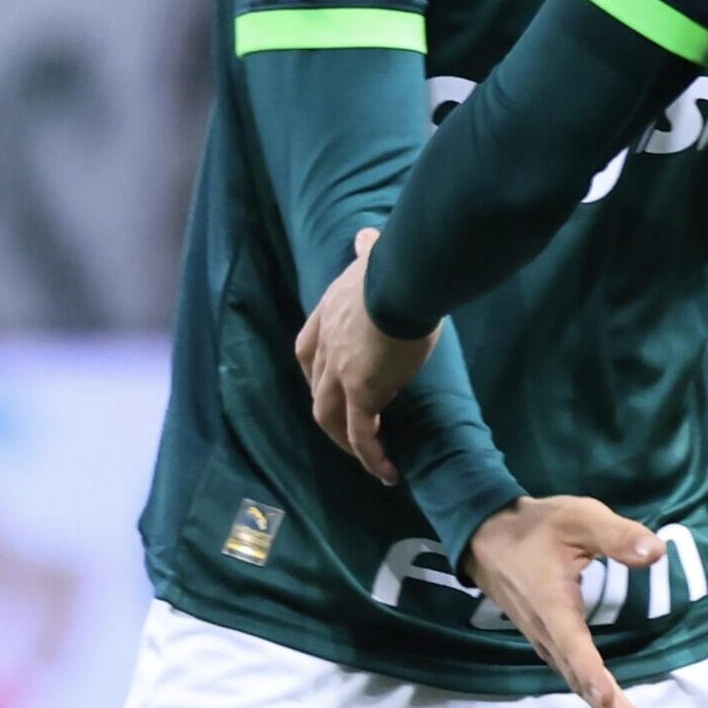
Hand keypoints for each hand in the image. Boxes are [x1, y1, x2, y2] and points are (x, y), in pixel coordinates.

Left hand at [294, 228, 440, 483]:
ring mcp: (339, 373)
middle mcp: (325, 349)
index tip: (330, 383)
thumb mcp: (373, 261)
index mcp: (325, 317)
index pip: (305, 351)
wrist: (402, 281)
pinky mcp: (362, 392)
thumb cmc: (394, 268)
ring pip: (332, 418)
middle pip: (316, 391)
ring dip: (346, 443)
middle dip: (330, 414)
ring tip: (370, 460)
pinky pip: (362, 434)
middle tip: (350, 431)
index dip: (315, 372)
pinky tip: (386, 472)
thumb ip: (367, 253)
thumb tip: (367, 236)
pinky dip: (371, 456)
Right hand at [465, 496, 670, 707]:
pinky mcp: (549, 641)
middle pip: (582, 682)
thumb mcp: (579, 517)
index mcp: (554, 607)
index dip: (594, 678)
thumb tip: (658, 552)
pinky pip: (574, 675)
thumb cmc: (535, 525)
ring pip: (579, 684)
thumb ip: (618, 535)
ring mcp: (546, 641)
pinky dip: (595, 697)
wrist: (488, 536)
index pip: (576, 649)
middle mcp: (548, 634)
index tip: (610, 703)